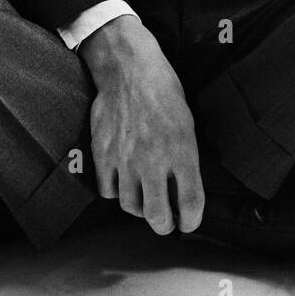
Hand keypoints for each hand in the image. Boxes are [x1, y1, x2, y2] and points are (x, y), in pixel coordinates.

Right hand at [78, 15, 204, 234]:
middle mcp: (154, 160)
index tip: (188, 223)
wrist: (129, 70)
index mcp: (182, 151)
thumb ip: (186, 158)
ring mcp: (125, 159)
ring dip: (140, 208)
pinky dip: (115, 192)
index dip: (191, 221)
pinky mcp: (103, 154)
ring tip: (144, 200)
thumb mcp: (187, 123)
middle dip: (164, 226)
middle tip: (166, 222)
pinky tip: (122, 182)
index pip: (191, 203)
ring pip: (131, 206)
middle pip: (158, 216)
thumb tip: (184, 188)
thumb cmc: (163, 92)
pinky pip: (107, 190)